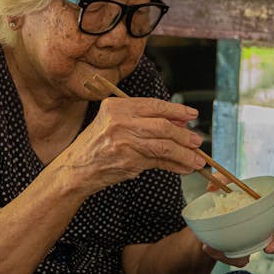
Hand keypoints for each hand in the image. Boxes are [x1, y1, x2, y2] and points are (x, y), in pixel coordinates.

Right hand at [60, 97, 206, 191]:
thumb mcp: (115, 123)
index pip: (154, 105)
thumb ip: (143, 119)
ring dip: (184, 154)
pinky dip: (174, 166)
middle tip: (197, 141)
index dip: (176, 109)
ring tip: (197, 160)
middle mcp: (120, 121)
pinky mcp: (129, 162)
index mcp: (117, 106)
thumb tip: (179, 121)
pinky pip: (159, 162)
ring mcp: (124, 142)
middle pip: (163, 126)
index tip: (192, 114)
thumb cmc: (97, 145)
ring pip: (164, 146)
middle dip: (184, 135)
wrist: (76, 168)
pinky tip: (184, 168)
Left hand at [200, 179, 273, 265]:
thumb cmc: (220, 201)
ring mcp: (249, 242)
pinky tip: (211, 248)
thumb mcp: (220, 187)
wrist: (206, 220)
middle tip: (270, 245)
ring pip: (255, 253)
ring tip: (238, 253)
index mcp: (262, 210)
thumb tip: (213, 186)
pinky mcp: (235, 252)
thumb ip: (219, 180)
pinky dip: (222, 254)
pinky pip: (234, 258)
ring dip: (247, 254)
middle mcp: (260, 228)